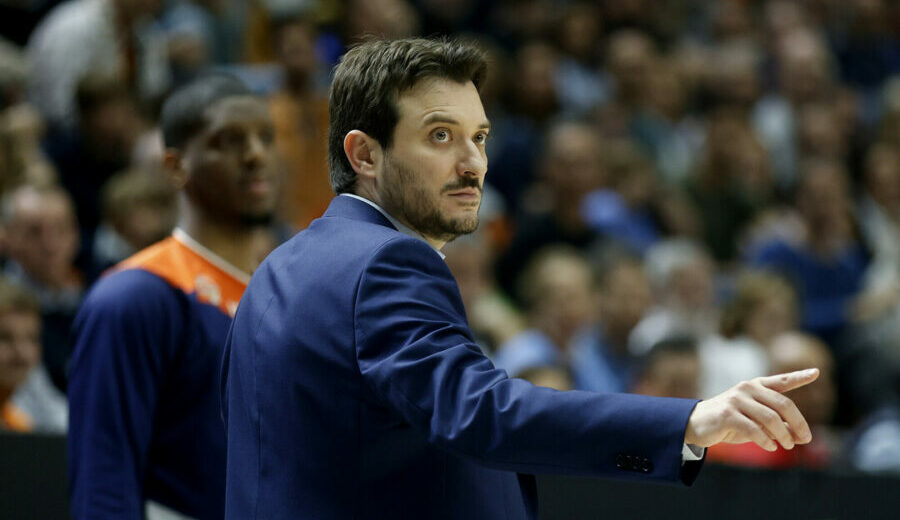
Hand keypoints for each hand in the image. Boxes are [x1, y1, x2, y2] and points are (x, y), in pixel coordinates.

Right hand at [684, 369, 818, 450]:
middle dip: (798, 423)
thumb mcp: (756, 421)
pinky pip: (754, 429)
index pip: (781, 381)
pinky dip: (766, 441)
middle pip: (783, 404)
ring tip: (788, 446)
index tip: (816, 372)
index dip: (799, 377)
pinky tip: (771, 447)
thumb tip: (801, 436)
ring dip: (784, 435)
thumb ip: (777, 425)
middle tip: (806, 439)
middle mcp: (747, 388)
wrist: (696, 424)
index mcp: (755, 386)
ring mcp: (736, 400)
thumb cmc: (730, 422)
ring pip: (771, 418)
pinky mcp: (727, 414)